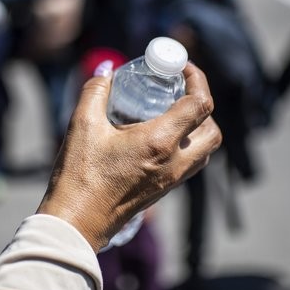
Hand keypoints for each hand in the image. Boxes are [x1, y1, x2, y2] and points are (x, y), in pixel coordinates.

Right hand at [37, 62, 221, 251]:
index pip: (200, 104)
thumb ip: (96, 91)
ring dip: (199, 127)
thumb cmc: (79, 175)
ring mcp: (172, 180)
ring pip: (206, 150)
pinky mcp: (164, 190)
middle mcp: (175, 162)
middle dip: (202, 105)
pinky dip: (187, 145)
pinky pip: (191, 163)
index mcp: (160, 143)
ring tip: (172, 111)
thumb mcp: (83, 124)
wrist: (77, 222)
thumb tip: (106, 69)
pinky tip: (159, 136)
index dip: (197, 79)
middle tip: (179, 91)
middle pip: (213, 130)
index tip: (182, 67)